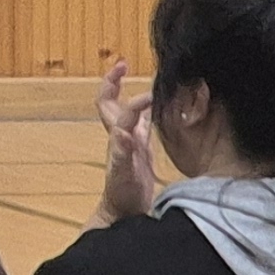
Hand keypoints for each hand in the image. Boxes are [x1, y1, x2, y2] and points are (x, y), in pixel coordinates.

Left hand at [96, 57, 160, 221]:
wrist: (123, 211)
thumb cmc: (122, 196)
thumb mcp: (123, 176)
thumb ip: (122, 156)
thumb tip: (121, 133)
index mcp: (118, 139)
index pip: (122, 111)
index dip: (133, 100)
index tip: (149, 94)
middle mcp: (121, 135)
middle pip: (111, 102)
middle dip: (112, 81)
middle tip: (122, 63)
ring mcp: (130, 141)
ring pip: (127, 110)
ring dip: (131, 92)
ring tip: (148, 78)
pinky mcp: (140, 149)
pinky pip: (143, 123)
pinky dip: (149, 112)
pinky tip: (163, 107)